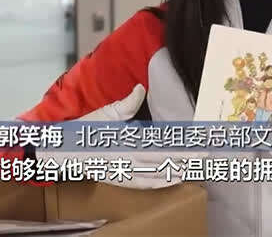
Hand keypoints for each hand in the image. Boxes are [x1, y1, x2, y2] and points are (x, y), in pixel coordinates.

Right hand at [39, 84, 203, 188]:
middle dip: (187, 156)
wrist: (64, 152)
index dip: (182, 140)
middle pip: (165, 158)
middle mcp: (129, 157)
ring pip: (158, 172)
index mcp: (128, 138)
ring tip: (198, 166)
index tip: (199, 139)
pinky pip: (144, 183)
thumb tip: (141, 88)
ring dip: (179, 169)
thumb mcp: (106, 113)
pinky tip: (175, 179)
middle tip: (208, 153)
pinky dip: (161, 182)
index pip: (162, 140)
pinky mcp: (120, 180)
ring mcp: (125, 170)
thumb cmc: (85, 130)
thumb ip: (126, 103)